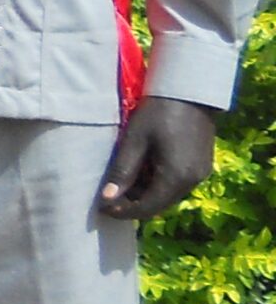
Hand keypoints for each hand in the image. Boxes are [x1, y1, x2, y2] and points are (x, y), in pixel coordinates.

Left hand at [98, 94, 217, 221]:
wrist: (189, 91)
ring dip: (145, 195)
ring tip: (121, 184)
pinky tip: (141, 172)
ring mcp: (200, 174)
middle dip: (133, 205)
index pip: (148, 208)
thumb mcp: (134, 141)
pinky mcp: (201, 165)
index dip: (124, 212)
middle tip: (108, 198)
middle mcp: (193, 181)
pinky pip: (177, 184)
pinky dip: (157, 184)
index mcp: (176, 177)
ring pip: (168, 195)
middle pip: (159, 204)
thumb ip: (122, 171)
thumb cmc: (158, 112)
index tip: (102, 209)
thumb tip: (107, 199)